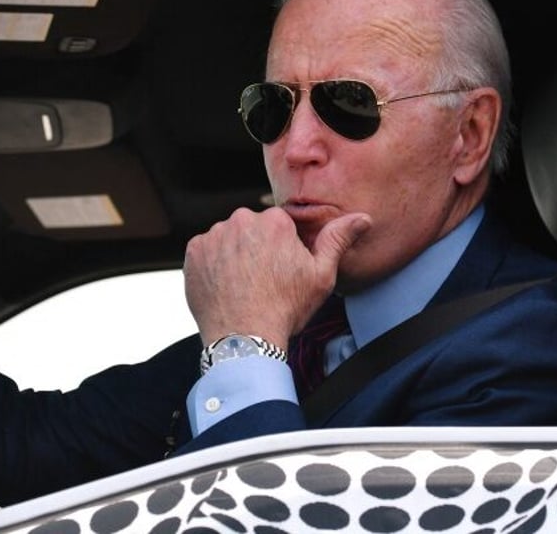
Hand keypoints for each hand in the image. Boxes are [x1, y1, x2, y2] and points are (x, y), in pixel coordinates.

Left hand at [183, 207, 370, 348]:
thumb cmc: (285, 309)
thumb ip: (337, 240)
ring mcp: (214, 236)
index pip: (278, 225)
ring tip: (242, 285)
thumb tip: (362, 218)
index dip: (281, 249)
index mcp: (274, 221)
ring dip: (233, 254)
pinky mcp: (194, 252)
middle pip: (251, 229)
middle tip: (262, 280)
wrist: (244, 339)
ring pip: (228, 238)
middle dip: (256, 248)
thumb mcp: (321, 276)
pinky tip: (225, 286)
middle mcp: (241, 221)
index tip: (280, 271)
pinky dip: (213, 264)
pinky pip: (205, 250)